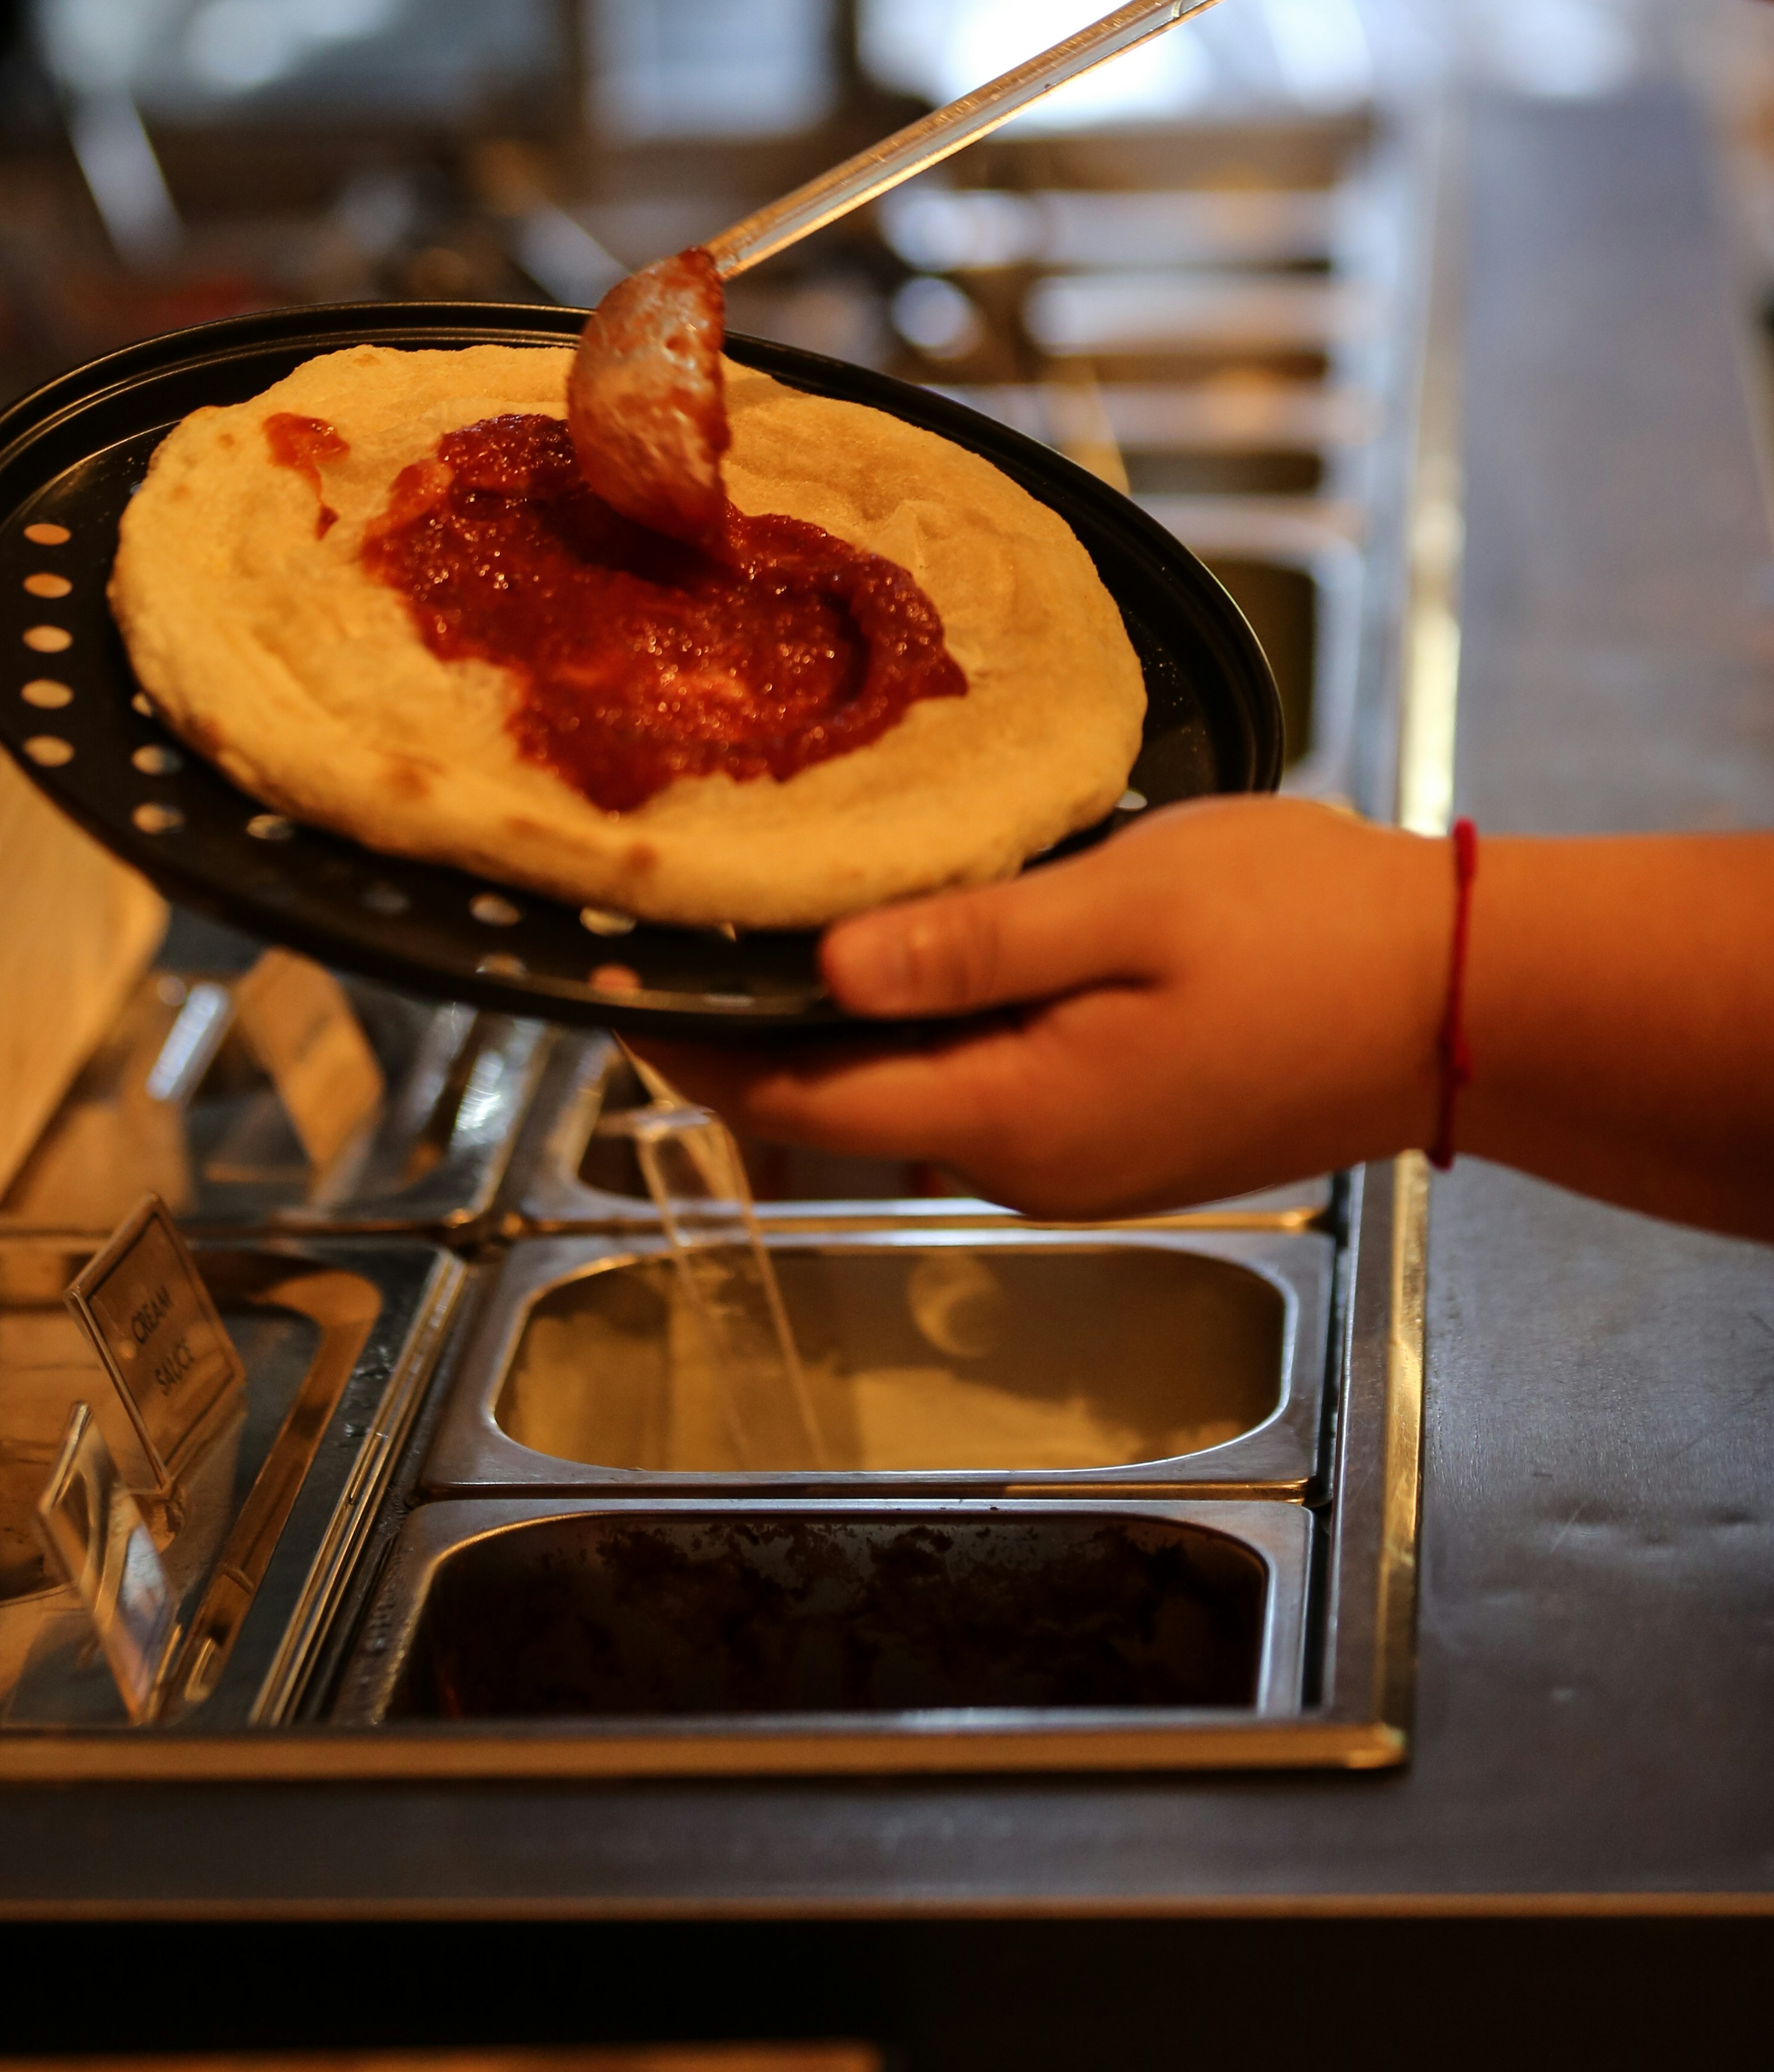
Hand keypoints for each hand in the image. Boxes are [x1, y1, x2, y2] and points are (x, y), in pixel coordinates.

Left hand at [656, 799, 1449, 1217]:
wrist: (1467, 998)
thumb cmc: (1309, 932)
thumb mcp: (1126, 904)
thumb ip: (971, 942)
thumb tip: (825, 965)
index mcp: (1015, 1120)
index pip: (796, 1097)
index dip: (689, 1041)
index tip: (603, 979)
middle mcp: (1029, 1167)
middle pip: (837, 1104)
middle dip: (743, 1027)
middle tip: (664, 923)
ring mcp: (1079, 1160)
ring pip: (906, 1093)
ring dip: (830, 1024)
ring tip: (757, 920)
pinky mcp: (1121, 1131)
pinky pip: (978, 1084)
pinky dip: (914, 1025)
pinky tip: (900, 944)